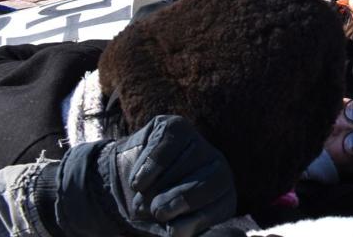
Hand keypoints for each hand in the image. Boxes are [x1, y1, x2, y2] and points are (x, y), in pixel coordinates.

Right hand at [50, 115, 235, 236]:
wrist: (129, 184)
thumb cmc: (156, 211)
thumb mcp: (174, 228)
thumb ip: (188, 231)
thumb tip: (209, 233)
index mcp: (223, 195)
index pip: (219, 208)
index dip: (192, 222)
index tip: (172, 230)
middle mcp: (218, 165)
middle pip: (204, 185)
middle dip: (173, 203)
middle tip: (155, 211)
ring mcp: (199, 143)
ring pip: (176, 170)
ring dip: (151, 190)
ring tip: (142, 197)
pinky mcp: (175, 126)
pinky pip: (160, 151)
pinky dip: (144, 171)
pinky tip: (139, 180)